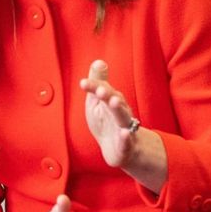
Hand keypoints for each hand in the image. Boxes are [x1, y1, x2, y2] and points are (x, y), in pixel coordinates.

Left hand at [79, 59, 168, 191]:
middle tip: (100, 90)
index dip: (94, 86)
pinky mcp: (125, 145)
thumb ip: (98, 83)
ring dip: (119, 109)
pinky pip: (127, 141)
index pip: (102, 90)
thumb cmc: (106, 122)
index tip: (82, 83)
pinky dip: (126, 138)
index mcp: (111, 101)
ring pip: (123, 117)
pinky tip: (125, 134)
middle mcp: (119, 112)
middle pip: (115, 100)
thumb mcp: (98, 102)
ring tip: (114, 101)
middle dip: (108, 94)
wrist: (119, 150)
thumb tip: (98, 61)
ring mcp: (124, 128)